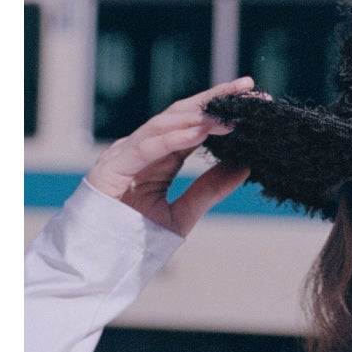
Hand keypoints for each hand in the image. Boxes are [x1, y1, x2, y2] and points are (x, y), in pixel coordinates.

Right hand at [118, 86, 254, 235]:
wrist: (101, 262)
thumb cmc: (137, 240)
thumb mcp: (183, 214)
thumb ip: (209, 189)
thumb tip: (244, 166)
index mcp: (161, 155)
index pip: (194, 124)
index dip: (220, 110)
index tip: (250, 97)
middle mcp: (144, 147)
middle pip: (182, 114)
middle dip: (214, 99)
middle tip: (246, 89)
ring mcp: (127, 152)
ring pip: (164, 124)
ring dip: (197, 116)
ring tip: (227, 112)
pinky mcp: (113, 166)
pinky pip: (147, 147)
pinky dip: (173, 138)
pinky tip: (198, 132)